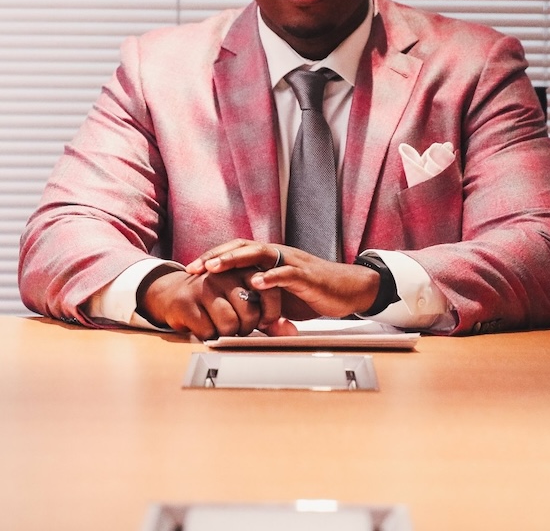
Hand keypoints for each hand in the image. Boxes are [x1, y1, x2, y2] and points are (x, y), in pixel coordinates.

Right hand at [136, 265, 280, 340]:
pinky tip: (204, 326)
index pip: (269, 293)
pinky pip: (208, 332)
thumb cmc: (215, 299)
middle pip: (249, 313)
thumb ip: (267, 316)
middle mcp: (224, 275)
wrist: (173, 293)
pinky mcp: (186, 303)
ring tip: (221, 326)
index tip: (263, 321)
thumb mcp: (241, 302)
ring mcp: (204, 287)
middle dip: (247, 327)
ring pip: (229, 324)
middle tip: (238, 326)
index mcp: (242, 270)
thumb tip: (290, 332)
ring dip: (227, 334)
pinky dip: (209, 336)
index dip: (270, 314)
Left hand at [186, 239, 379, 320]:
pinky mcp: (307, 275)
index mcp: (270, 258)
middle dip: (216, 256)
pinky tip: (255, 283)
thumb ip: (260, 299)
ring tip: (214, 268)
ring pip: (260, 254)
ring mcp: (292, 262)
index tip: (191, 269)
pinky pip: (286, 273)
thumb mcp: (280, 296)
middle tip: (194, 268)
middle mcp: (278, 254)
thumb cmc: (314, 292)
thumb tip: (236, 312)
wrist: (348, 290)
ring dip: (235, 260)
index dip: (214, 257)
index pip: (237, 251)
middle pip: (242, 247)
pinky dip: (270, 277)